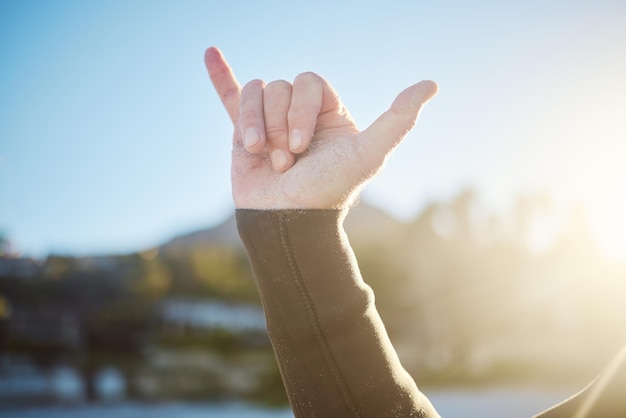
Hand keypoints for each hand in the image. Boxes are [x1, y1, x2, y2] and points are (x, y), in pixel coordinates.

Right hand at [205, 47, 437, 209]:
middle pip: (281, 88)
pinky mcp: (242, 133)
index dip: (301, 110)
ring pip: (257, 93)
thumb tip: (431, 84)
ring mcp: (270, 121)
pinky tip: (211, 54)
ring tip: (263, 158)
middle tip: (285, 160)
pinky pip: (232, 96)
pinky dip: (221, 76)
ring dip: (255, 127)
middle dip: (280, 125)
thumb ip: (398, 120)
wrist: (285, 223)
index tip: (301, 146)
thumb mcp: (367, 155)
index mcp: (330, 114)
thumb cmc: (327, 191)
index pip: (310, 83)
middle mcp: (300, 115)